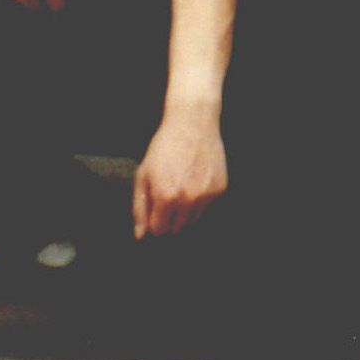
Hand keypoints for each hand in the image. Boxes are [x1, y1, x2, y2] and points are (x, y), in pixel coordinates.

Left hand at [134, 104, 227, 237]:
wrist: (193, 123)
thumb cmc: (164, 147)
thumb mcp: (144, 174)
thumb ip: (139, 208)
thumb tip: (140, 235)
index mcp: (165, 197)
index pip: (158, 230)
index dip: (154, 219)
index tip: (154, 207)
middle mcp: (188, 200)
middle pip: (176, 229)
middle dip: (169, 217)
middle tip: (167, 195)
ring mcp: (206, 196)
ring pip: (193, 220)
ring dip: (185, 210)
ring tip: (181, 185)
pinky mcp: (219, 189)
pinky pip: (206, 206)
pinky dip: (200, 198)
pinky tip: (195, 178)